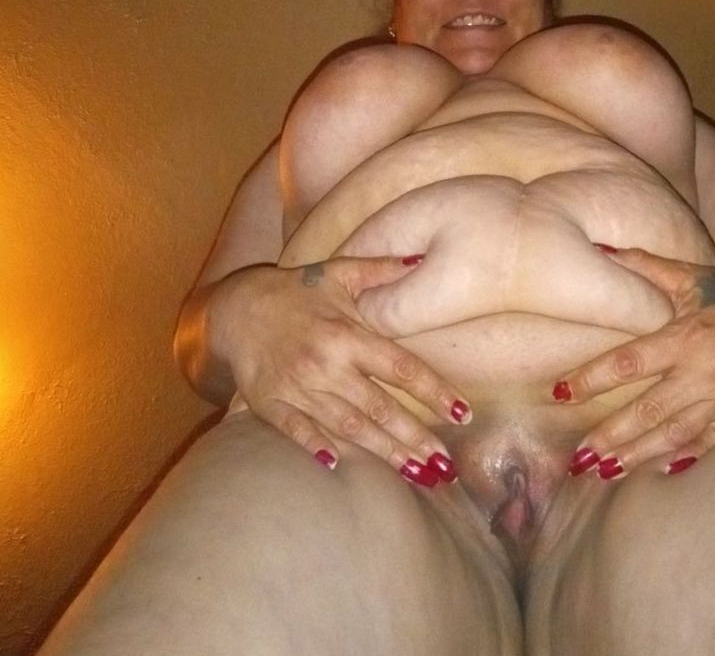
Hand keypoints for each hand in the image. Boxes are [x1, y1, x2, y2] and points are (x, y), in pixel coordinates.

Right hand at [217, 255, 470, 485]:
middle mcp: (325, 364)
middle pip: (379, 407)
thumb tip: (420, 259)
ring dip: (383, 451)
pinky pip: (296, 430)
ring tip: (416, 472)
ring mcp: (297, 387)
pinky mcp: (270, 403)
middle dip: (415, 437)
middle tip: (445, 463)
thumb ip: (380, 269)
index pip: (401, 367)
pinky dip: (317, 446)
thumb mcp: (338, 272)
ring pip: (347, 425)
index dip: (434, 391)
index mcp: (347, 334)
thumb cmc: (296, 291)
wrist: (235, 307)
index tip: (462, 412)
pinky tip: (340, 464)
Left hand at [555, 246, 714, 478]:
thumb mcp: (688, 275)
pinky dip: (681, 459)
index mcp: (687, 336)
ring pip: (676, 435)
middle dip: (611, 434)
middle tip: (578, 454)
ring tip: (603, 470)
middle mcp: (706, 372)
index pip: (630, 363)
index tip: (561, 392)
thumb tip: (599, 248)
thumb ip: (644, 266)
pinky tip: (653, 471)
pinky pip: (709, 444)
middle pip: (650, 410)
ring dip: (638, 454)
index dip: (592, 379)